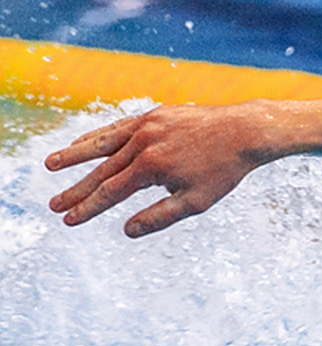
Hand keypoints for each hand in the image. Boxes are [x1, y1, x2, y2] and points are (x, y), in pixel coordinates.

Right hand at [45, 103, 267, 236]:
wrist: (245, 131)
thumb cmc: (223, 170)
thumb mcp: (196, 201)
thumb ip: (160, 216)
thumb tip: (127, 231)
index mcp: (151, 167)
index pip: (110, 192)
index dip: (88, 208)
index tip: (69, 220)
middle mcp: (143, 143)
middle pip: (101, 171)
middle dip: (76, 190)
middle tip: (53, 204)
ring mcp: (146, 125)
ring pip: (103, 143)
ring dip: (75, 155)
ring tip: (51, 164)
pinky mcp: (153, 114)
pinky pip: (118, 127)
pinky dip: (99, 136)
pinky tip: (85, 144)